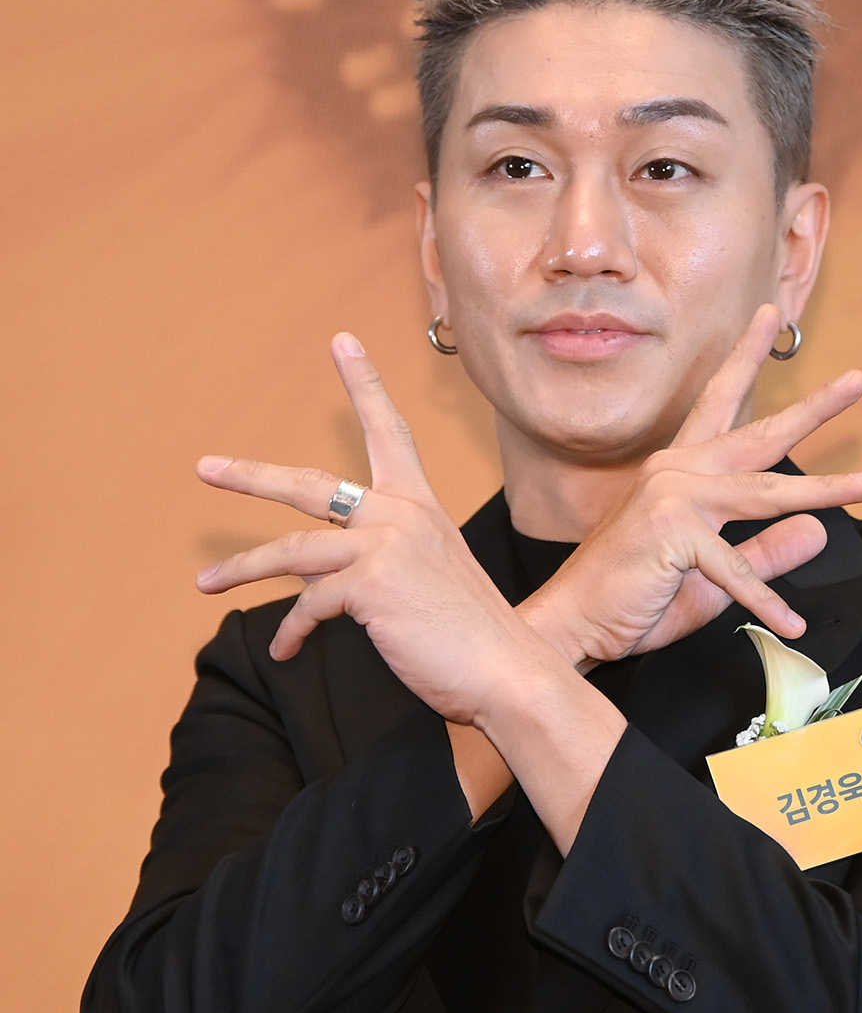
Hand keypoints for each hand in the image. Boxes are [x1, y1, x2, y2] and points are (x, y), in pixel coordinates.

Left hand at [195, 334, 556, 729]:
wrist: (503, 671)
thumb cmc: (469, 634)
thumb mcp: (424, 578)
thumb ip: (376, 562)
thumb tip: (316, 577)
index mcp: (419, 505)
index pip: (389, 429)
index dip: (363, 382)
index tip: (341, 341)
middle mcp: (401, 514)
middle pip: (309, 483)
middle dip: (250, 475)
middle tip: (206, 467)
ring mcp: (384, 546)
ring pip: (290, 549)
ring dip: (241, 569)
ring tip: (206, 584)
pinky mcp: (370, 585)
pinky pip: (309, 604)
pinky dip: (291, 630)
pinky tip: (285, 649)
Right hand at [521, 304, 861, 665]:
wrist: (574, 623)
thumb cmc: (634, 598)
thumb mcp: (714, 579)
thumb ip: (766, 554)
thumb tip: (819, 530)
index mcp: (679, 473)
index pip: (720, 407)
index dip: (746, 361)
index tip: (769, 318)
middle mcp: (676, 473)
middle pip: (757, 436)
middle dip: (812, 408)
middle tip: (856, 379)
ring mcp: (673, 498)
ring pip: (767, 494)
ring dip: (828, 490)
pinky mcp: (673, 535)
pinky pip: (736, 572)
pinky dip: (765, 603)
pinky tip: (791, 626)